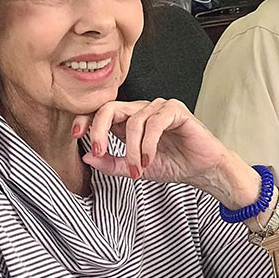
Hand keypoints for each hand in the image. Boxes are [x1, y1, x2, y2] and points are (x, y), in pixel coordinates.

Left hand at [72, 99, 259, 207]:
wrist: (202, 170)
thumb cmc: (173, 165)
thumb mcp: (134, 169)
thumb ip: (111, 163)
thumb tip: (87, 156)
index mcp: (129, 121)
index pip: (101, 112)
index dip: (86, 119)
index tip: (76, 135)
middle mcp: (142, 110)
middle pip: (111, 108)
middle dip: (100, 129)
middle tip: (100, 150)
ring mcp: (159, 107)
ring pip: (133, 121)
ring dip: (132, 149)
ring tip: (138, 168)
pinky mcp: (175, 110)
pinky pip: (154, 122)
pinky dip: (148, 143)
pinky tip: (150, 158)